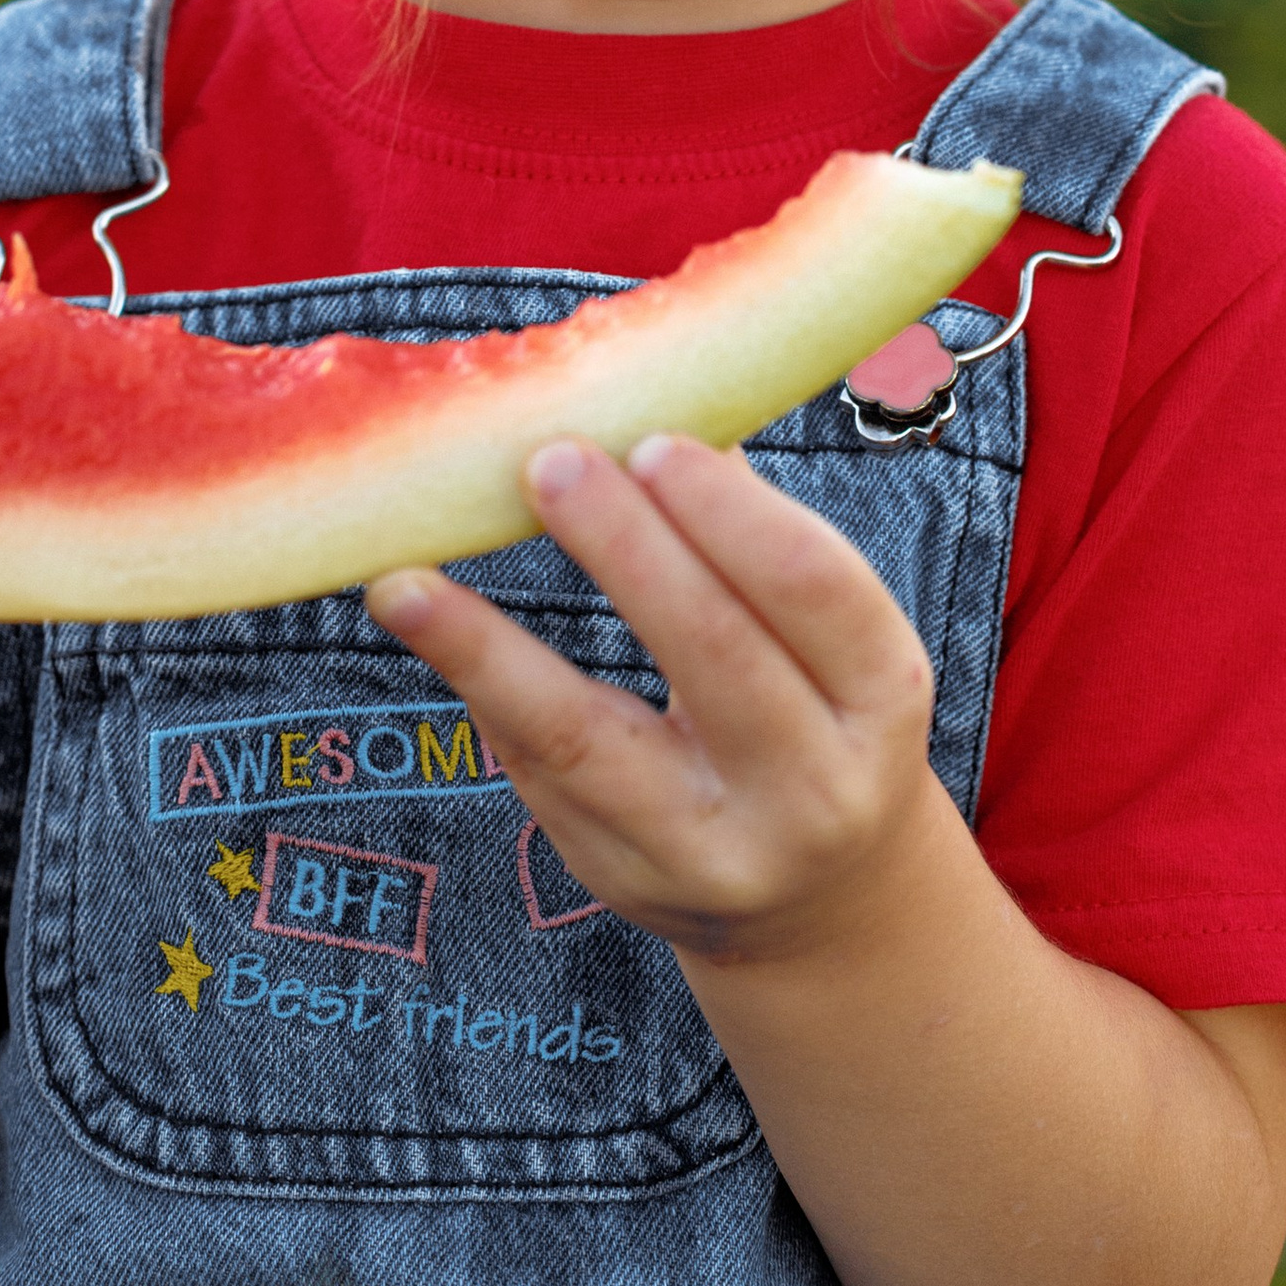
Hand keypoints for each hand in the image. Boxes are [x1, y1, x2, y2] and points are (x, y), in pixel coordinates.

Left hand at [365, 432, 940, 969]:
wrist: (822, 894)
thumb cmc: (812, 702)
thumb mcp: (822, 632)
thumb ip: (743, 531)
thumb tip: (638, 391)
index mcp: (881, 697)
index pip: (816, 591)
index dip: (734, 515)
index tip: (652, 441)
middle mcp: (813, 788)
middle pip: (715, 656)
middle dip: (627, 551)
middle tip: (548, 461)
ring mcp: (717, 853)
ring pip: (590, 741)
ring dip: (489, 653)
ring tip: (403, 583)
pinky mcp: (628, 883)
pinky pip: (544, 778)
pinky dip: (487, 695)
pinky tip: (431, 630)